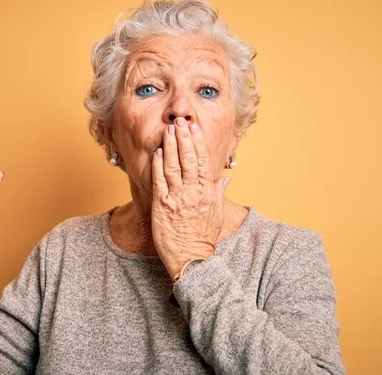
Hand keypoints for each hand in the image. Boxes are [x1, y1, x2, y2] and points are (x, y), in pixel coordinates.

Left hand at [151, 118, 228, 278]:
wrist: (191, 259)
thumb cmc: (203, 238)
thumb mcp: (216, 215)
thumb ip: (218, 194)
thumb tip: (224, 179)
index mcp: (207, 193)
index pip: (202, 162)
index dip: (197, 143)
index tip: (193, 128)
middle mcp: (192, 193)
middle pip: (187, 159)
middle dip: (183, 138)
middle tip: (179, 122)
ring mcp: (177, 199)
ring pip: (172, 167)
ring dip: (170, 147)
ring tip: (167, 130)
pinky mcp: (162, 206)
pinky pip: (159, 182)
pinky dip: (158, 166)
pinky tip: (157, 153)